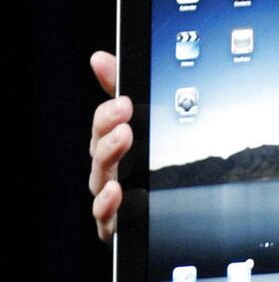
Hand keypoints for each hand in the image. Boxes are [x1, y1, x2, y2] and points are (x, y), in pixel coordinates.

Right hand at [88, 51, 132, 241]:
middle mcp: (110, 170)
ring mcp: (112, 198)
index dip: (109, 112)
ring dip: (109, 157)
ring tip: (122, 139)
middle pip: (99, 149)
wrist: (176, 211)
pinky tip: (117, 192)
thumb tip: (99, 57)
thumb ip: (120, 89)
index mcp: (115, 144)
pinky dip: (108, 205)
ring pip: (100, 179)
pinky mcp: (117, 224)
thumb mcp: (146, 121)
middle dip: (108, 129)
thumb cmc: (151, 163)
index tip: (124, 101)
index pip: (104, 125)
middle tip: (124, 112)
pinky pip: (107, 217)